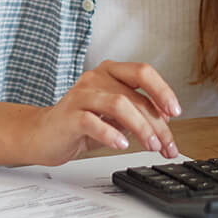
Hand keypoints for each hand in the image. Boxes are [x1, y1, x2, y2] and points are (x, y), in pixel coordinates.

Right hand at [22, 61, 182, 166]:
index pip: (143, 72)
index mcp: (110, 72)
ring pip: (119, 104)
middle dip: (157, 122)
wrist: (41, 136)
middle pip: (135, 95)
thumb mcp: (114, 117)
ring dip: (140, 127)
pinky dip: (111, 134)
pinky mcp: (69, 114)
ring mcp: (81, 95)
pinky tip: (122, 144)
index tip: (176, 112)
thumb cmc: (79, 125)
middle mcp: (96, 78)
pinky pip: (93, 121)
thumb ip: (137, 113)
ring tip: (150, 145)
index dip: (163, 90)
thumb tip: (165, 120)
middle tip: (166, 144)